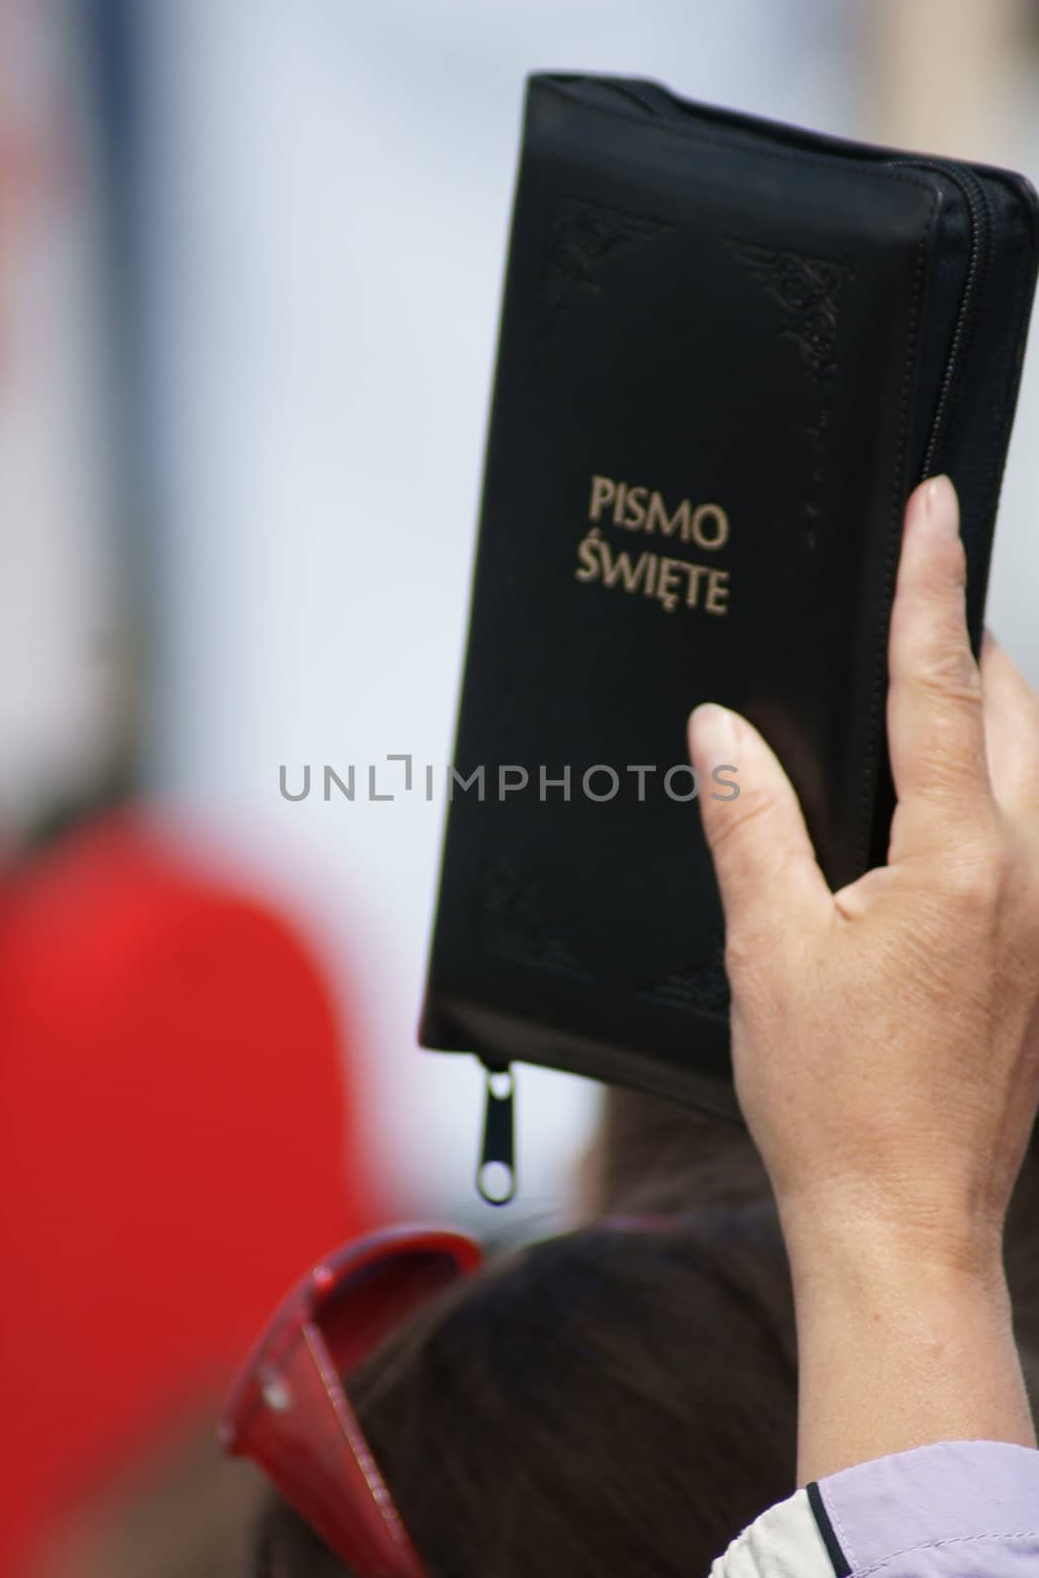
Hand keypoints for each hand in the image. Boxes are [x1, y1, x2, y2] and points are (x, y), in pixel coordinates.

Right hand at [689, 475, 1038, 1475]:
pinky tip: (936, 820)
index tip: (935, 504)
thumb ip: (750, 819)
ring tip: (920, 700)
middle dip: (971, 642)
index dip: (930, 583)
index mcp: (962, 860)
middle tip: (912, 605)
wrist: (903, 1225)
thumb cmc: (838, 1104)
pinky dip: (994, 791)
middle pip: (1018, 710)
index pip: (943, 685)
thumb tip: (721, 731)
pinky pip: (1034, 835)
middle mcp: (1031, 878)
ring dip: (988, 717)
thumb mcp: (768, 947)